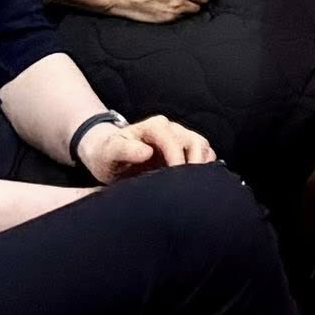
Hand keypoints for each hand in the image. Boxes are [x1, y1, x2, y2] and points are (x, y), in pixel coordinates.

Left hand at [77, 114, 215, 182]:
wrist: (110, 155)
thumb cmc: (109, 154)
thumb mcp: (109, 152)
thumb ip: (125, 150)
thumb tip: (146, 152)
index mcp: (153, 126)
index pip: (173, 140)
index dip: (176, 159)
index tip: (174, 180)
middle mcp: (171, 128)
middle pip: (195, 141)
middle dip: (194, 164)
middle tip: (187, 187)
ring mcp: (181, 137)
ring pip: (203, 147)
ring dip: (202, 166)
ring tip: (191, 186)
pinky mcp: (186, 149)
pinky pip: (205, 154)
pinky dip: (204, 167)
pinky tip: (194, 183)